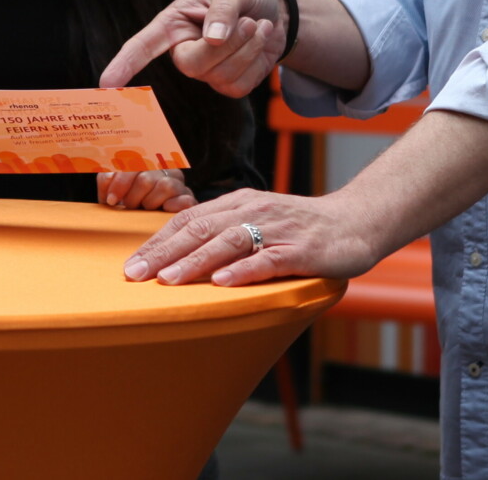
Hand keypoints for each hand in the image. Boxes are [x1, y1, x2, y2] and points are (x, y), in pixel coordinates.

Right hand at [98, 0, 285, 96]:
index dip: (125, 64)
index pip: (143, 45)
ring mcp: (206, 72)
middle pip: (192, 65)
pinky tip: (260, 42)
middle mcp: (184, 51)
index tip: (107, 82)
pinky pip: (240, 85)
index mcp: (174, 24)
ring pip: (221, 75)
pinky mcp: (228, 85)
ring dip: (249, 48)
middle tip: (249, 21)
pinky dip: (257, 62)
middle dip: (228, 45)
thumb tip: (212, 40)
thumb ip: (222, 11)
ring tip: (257, 25)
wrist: (275, 10)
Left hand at [99, 169, 195, 211]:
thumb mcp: (112, 193)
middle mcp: (166, 171)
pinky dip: (172, 207)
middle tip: (129, 207)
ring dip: (150, 202)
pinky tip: (163, 211)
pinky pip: (185, 200)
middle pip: (146, 178)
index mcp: (147, 164)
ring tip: (145, 210)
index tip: (111, 200)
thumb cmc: (128, 207)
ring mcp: (180, 185)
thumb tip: (109, 177)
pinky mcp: (190, 201)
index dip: (120, 182)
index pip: (134, 163)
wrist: (144, 227)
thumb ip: (106, 181)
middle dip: (133, 197)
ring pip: (165, 186)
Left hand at [120, 188, 385, 287]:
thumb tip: (181, 254)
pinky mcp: (301, 250)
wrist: (356, 222)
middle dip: (164, 253)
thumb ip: (226, 231)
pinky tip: (222, 283)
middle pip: (201, 229)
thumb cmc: (301, 227)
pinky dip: (243, 271)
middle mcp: (254, 211)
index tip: (131, 264)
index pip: (189, 220)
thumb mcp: (259, 220)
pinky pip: (268, 260)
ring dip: (195, 261)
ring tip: (167, 279)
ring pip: (229, 242)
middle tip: (135, 274)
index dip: (158, 241)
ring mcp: (278, 229)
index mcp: (239, 203)